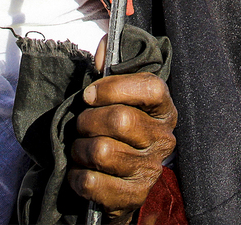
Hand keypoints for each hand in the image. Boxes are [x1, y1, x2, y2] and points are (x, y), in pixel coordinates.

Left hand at [68, 36, 177, 223]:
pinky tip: (81, 172)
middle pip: (120, 120)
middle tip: (82, 125)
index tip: (90, 94)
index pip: (151, 88)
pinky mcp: (134, 196)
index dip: (115, 87)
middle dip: (88, 120)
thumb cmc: (115, 134)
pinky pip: (93, 182)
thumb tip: (105, 44)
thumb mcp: (114, 100)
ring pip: (102, 150)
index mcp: (163, 110)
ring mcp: (150, 169)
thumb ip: (109, 71)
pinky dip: (77, 176)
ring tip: (81, 150)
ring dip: (80, 149)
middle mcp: (163, 139)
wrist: (120, 186)